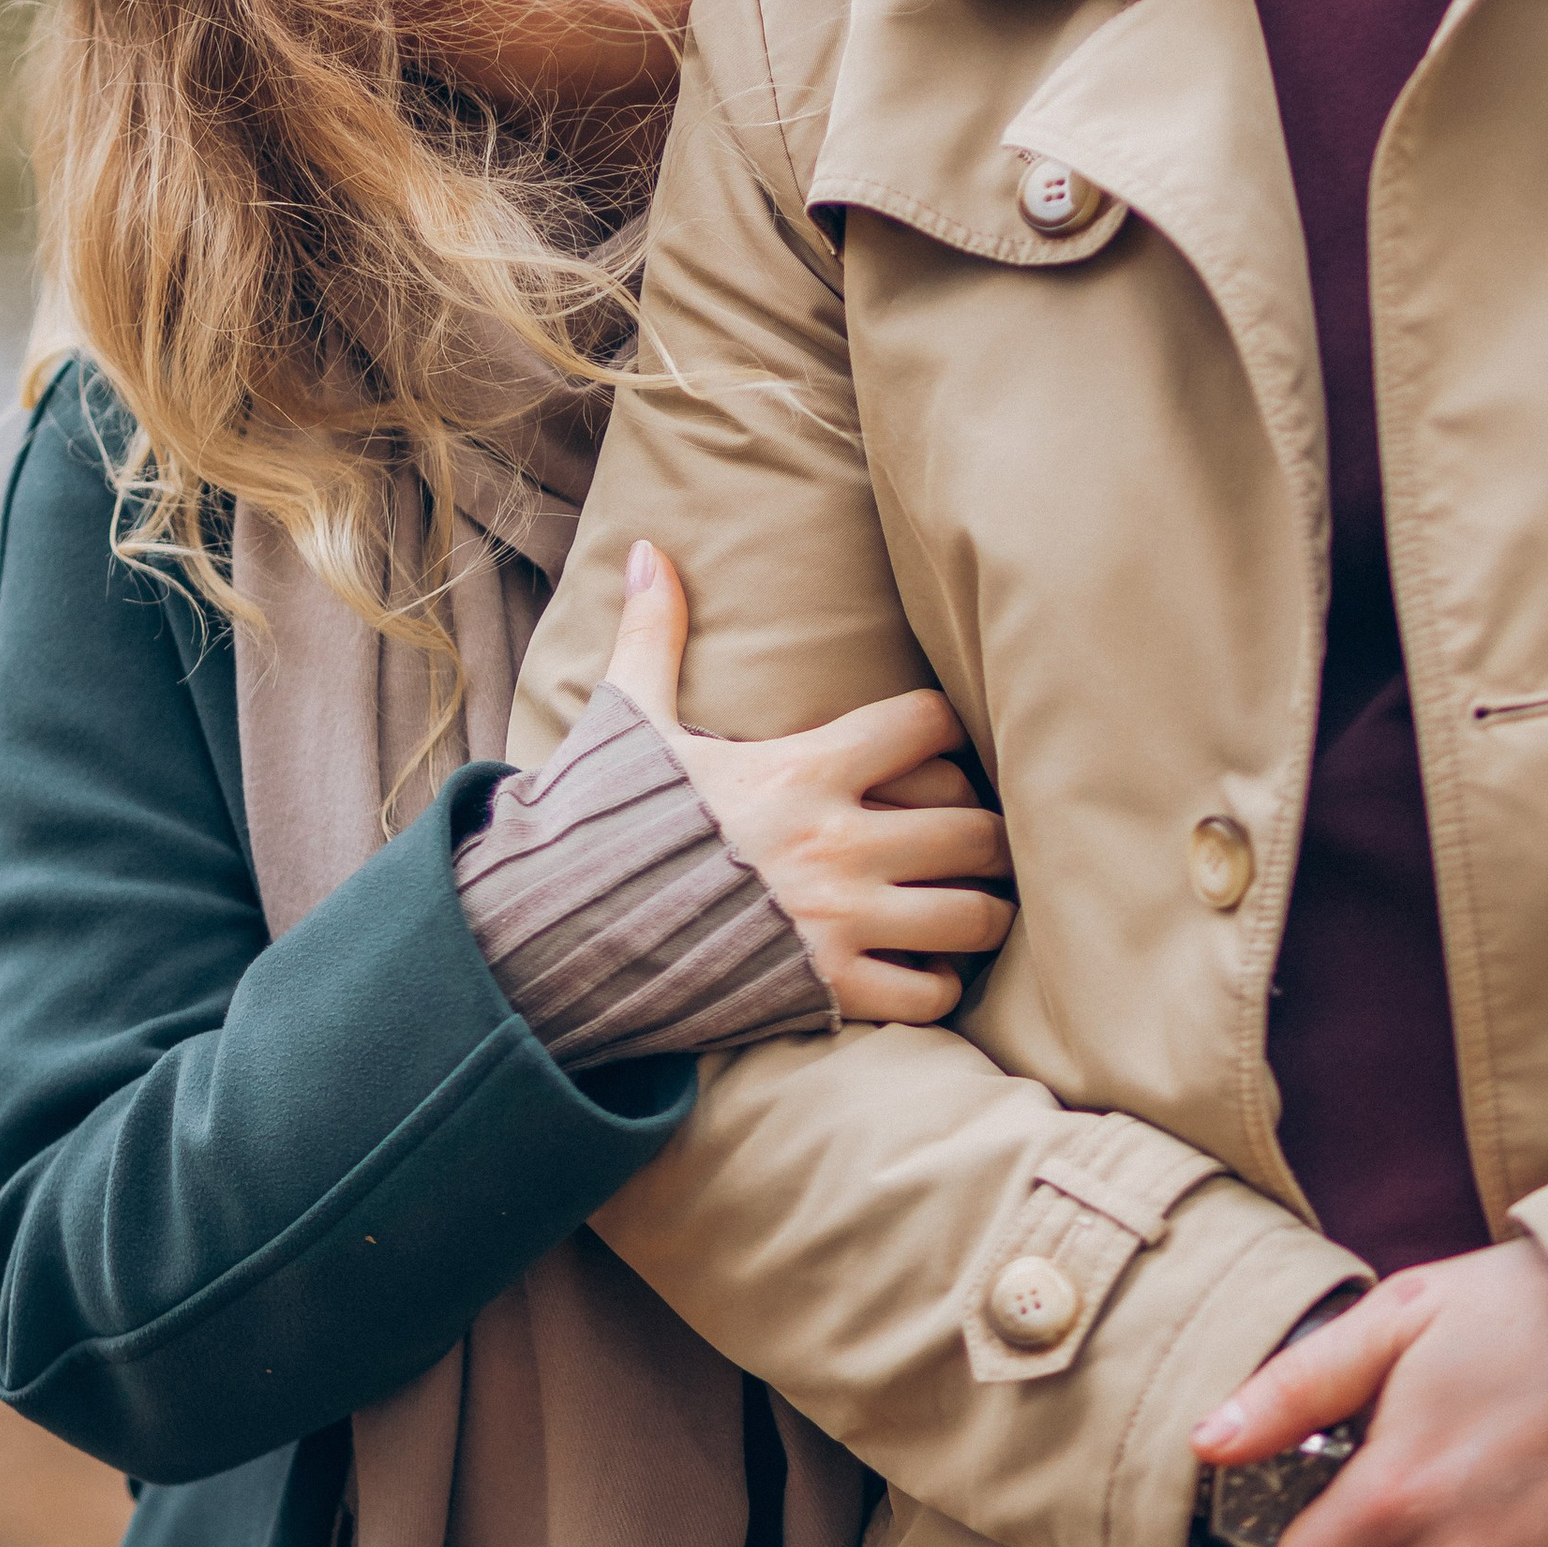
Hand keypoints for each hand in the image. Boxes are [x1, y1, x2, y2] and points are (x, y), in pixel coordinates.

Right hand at [604, 540, 1011, 1022]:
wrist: (561, 929)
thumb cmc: (606, 822)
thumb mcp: (631, 720)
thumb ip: (654, 636)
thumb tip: (646, 550)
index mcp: (805, 769)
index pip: (930, 725)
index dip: (946, 730)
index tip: (936, 746)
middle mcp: (838, 843)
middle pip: (976, 830)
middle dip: (986, 833)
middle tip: (973, 836)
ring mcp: (838, 921)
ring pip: (972, 916)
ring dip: (981, 911)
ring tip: (968, 902)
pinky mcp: (827, 989)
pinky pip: (927, 996)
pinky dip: (937, 985)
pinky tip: (919, 966)